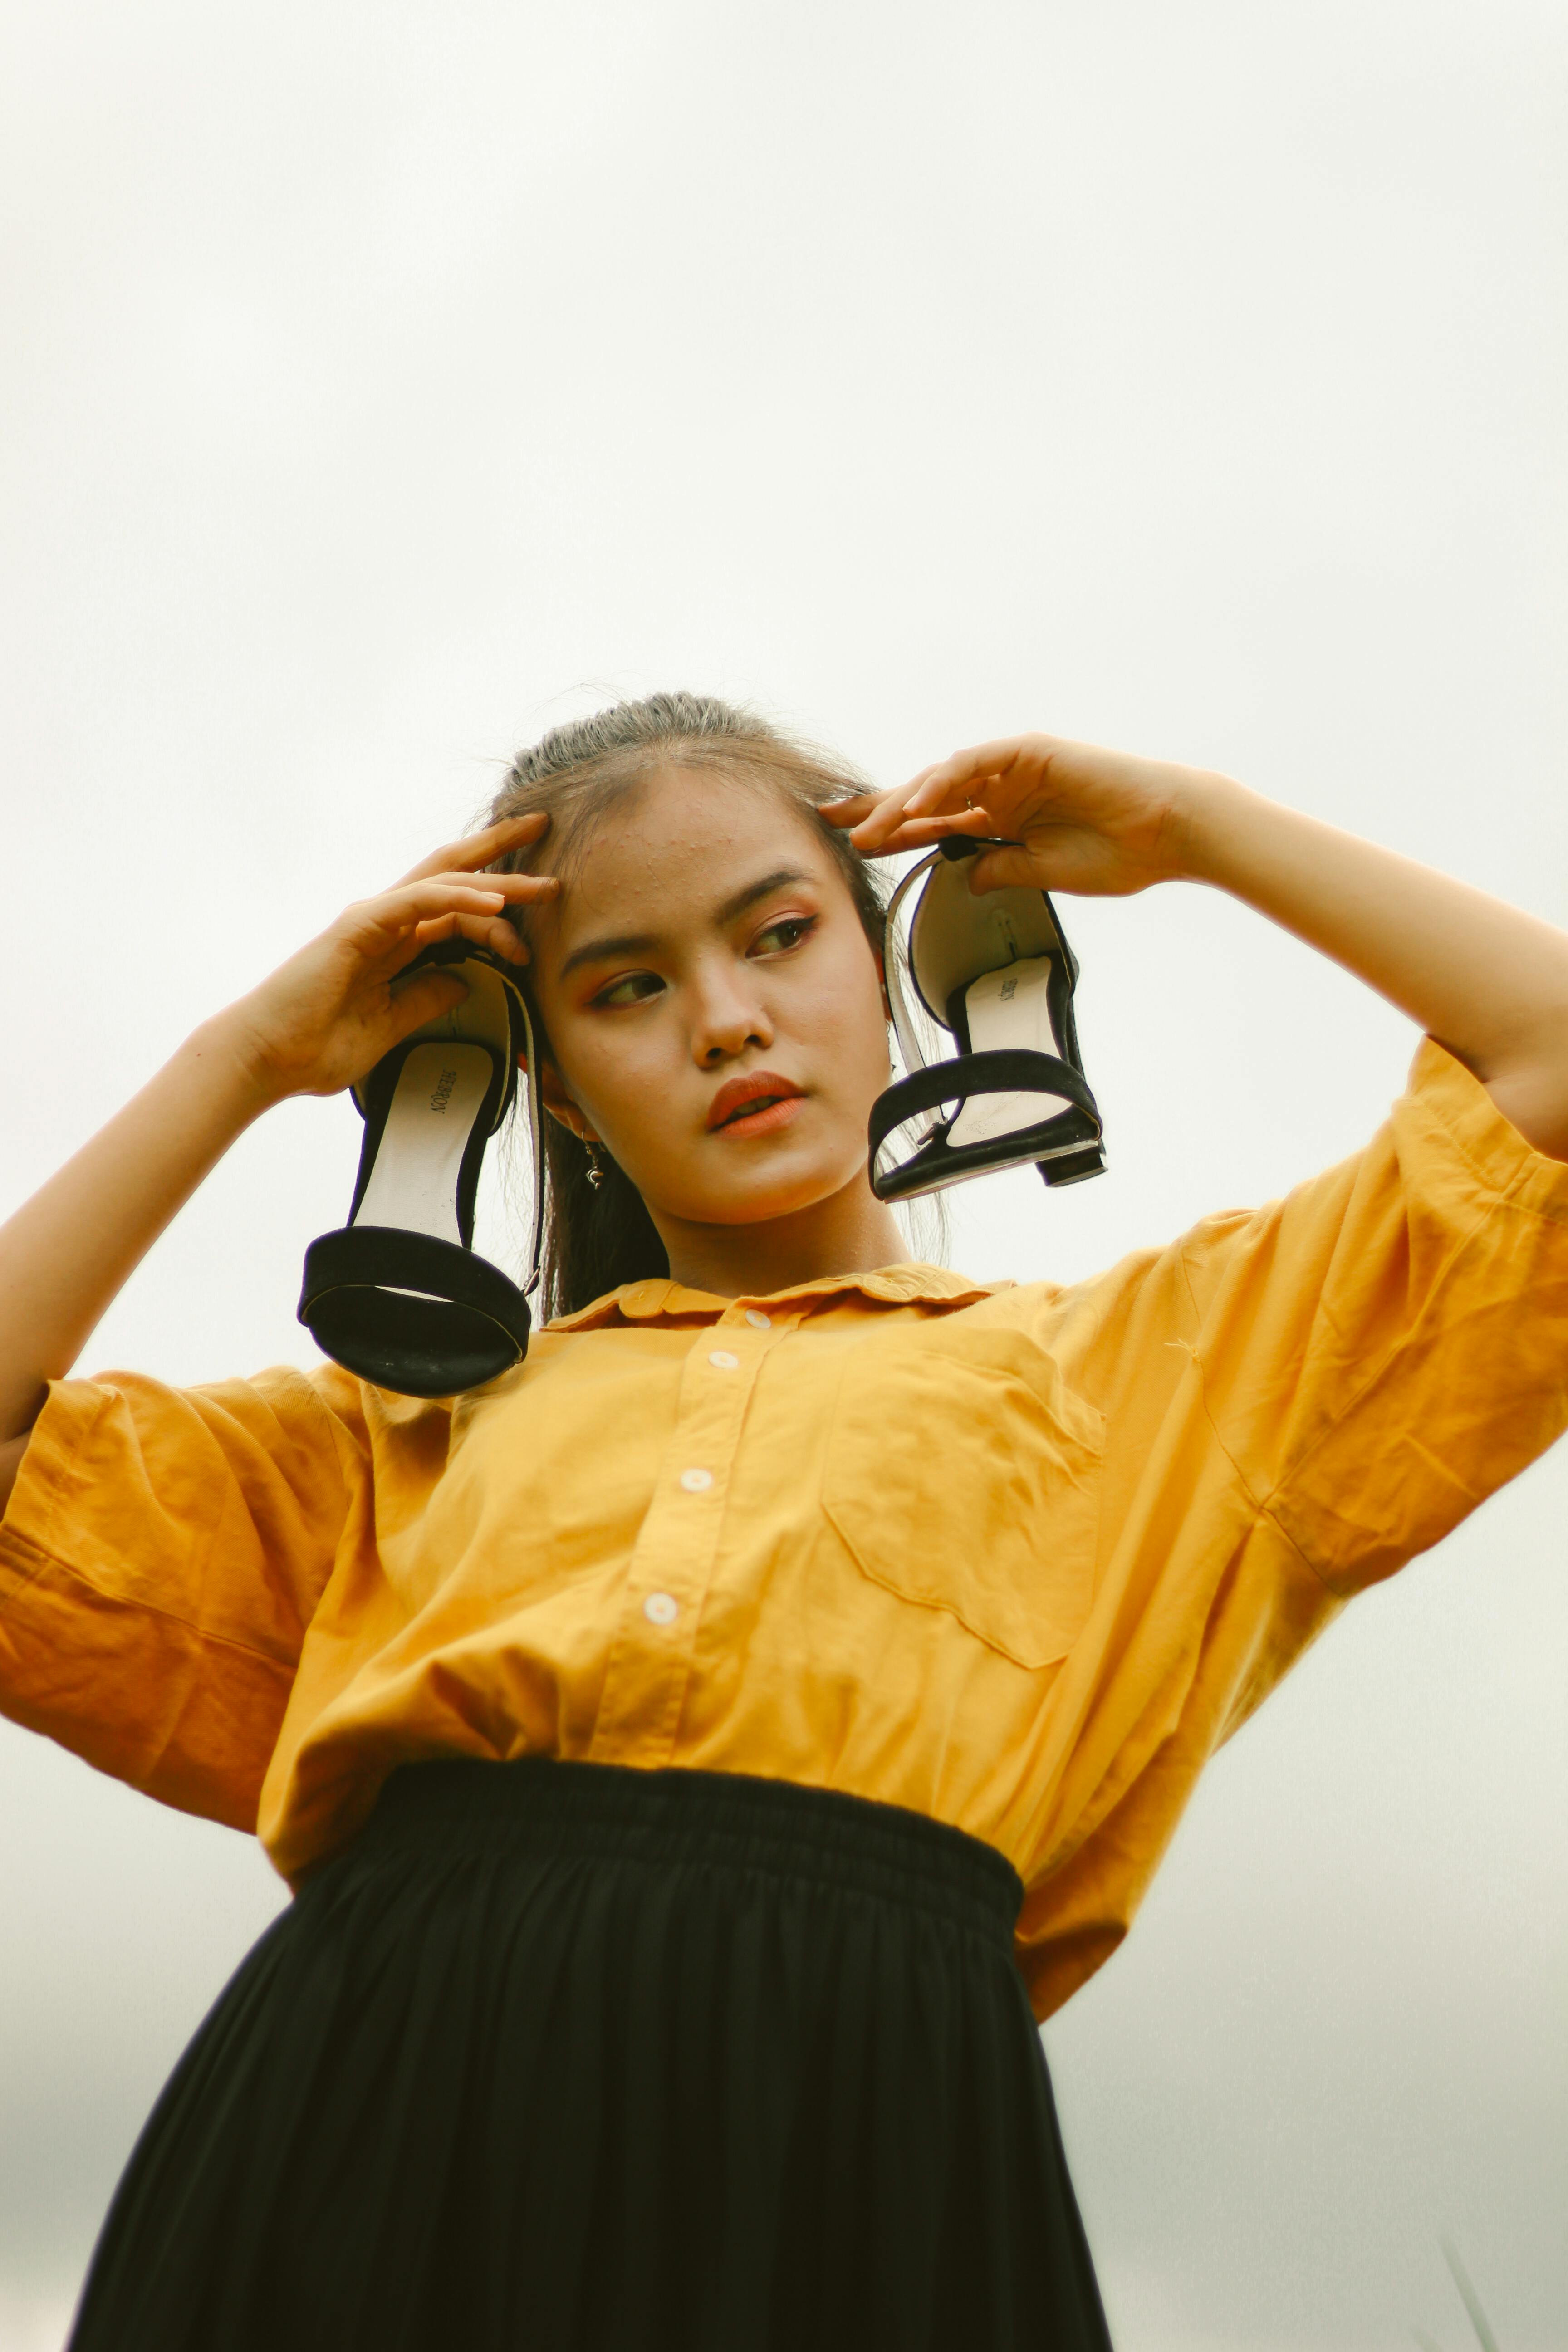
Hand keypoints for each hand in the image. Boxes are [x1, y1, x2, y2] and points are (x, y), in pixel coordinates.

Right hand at [216, 813, 558, 1104]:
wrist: (269, 1059)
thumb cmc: (319, 1045)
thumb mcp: (393, 1024)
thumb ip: (427, 997)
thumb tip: (465, 981)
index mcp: (395, 943)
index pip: (455, 908)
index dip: (499, 909)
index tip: (534, 936)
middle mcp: (386, 921)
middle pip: (452, 872)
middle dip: (499, 849)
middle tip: (543, 828)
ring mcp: (373, 919)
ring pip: (444, 882)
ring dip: (497, 879)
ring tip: (541, 884)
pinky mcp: (359, 925)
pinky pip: (419, 901)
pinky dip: (459, 897)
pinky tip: (494, 901)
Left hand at [823, 733, 1216, 897]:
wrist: (1167, 835)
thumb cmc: (1118, 855)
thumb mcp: (1040, 874)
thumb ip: (998, 870)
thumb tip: (964, 876)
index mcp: (1004, 817)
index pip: (935, 824)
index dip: (892, 830)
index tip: (851, 842)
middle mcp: (1002, 787)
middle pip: (926, 797)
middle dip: (878, 809)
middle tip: (831, 822)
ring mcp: (1013, 766)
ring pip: (941, 780)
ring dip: (901, 804)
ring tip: (866, 828)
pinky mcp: (1028, 750)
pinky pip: (971, 766)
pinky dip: (940, 785)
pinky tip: (914, 808)